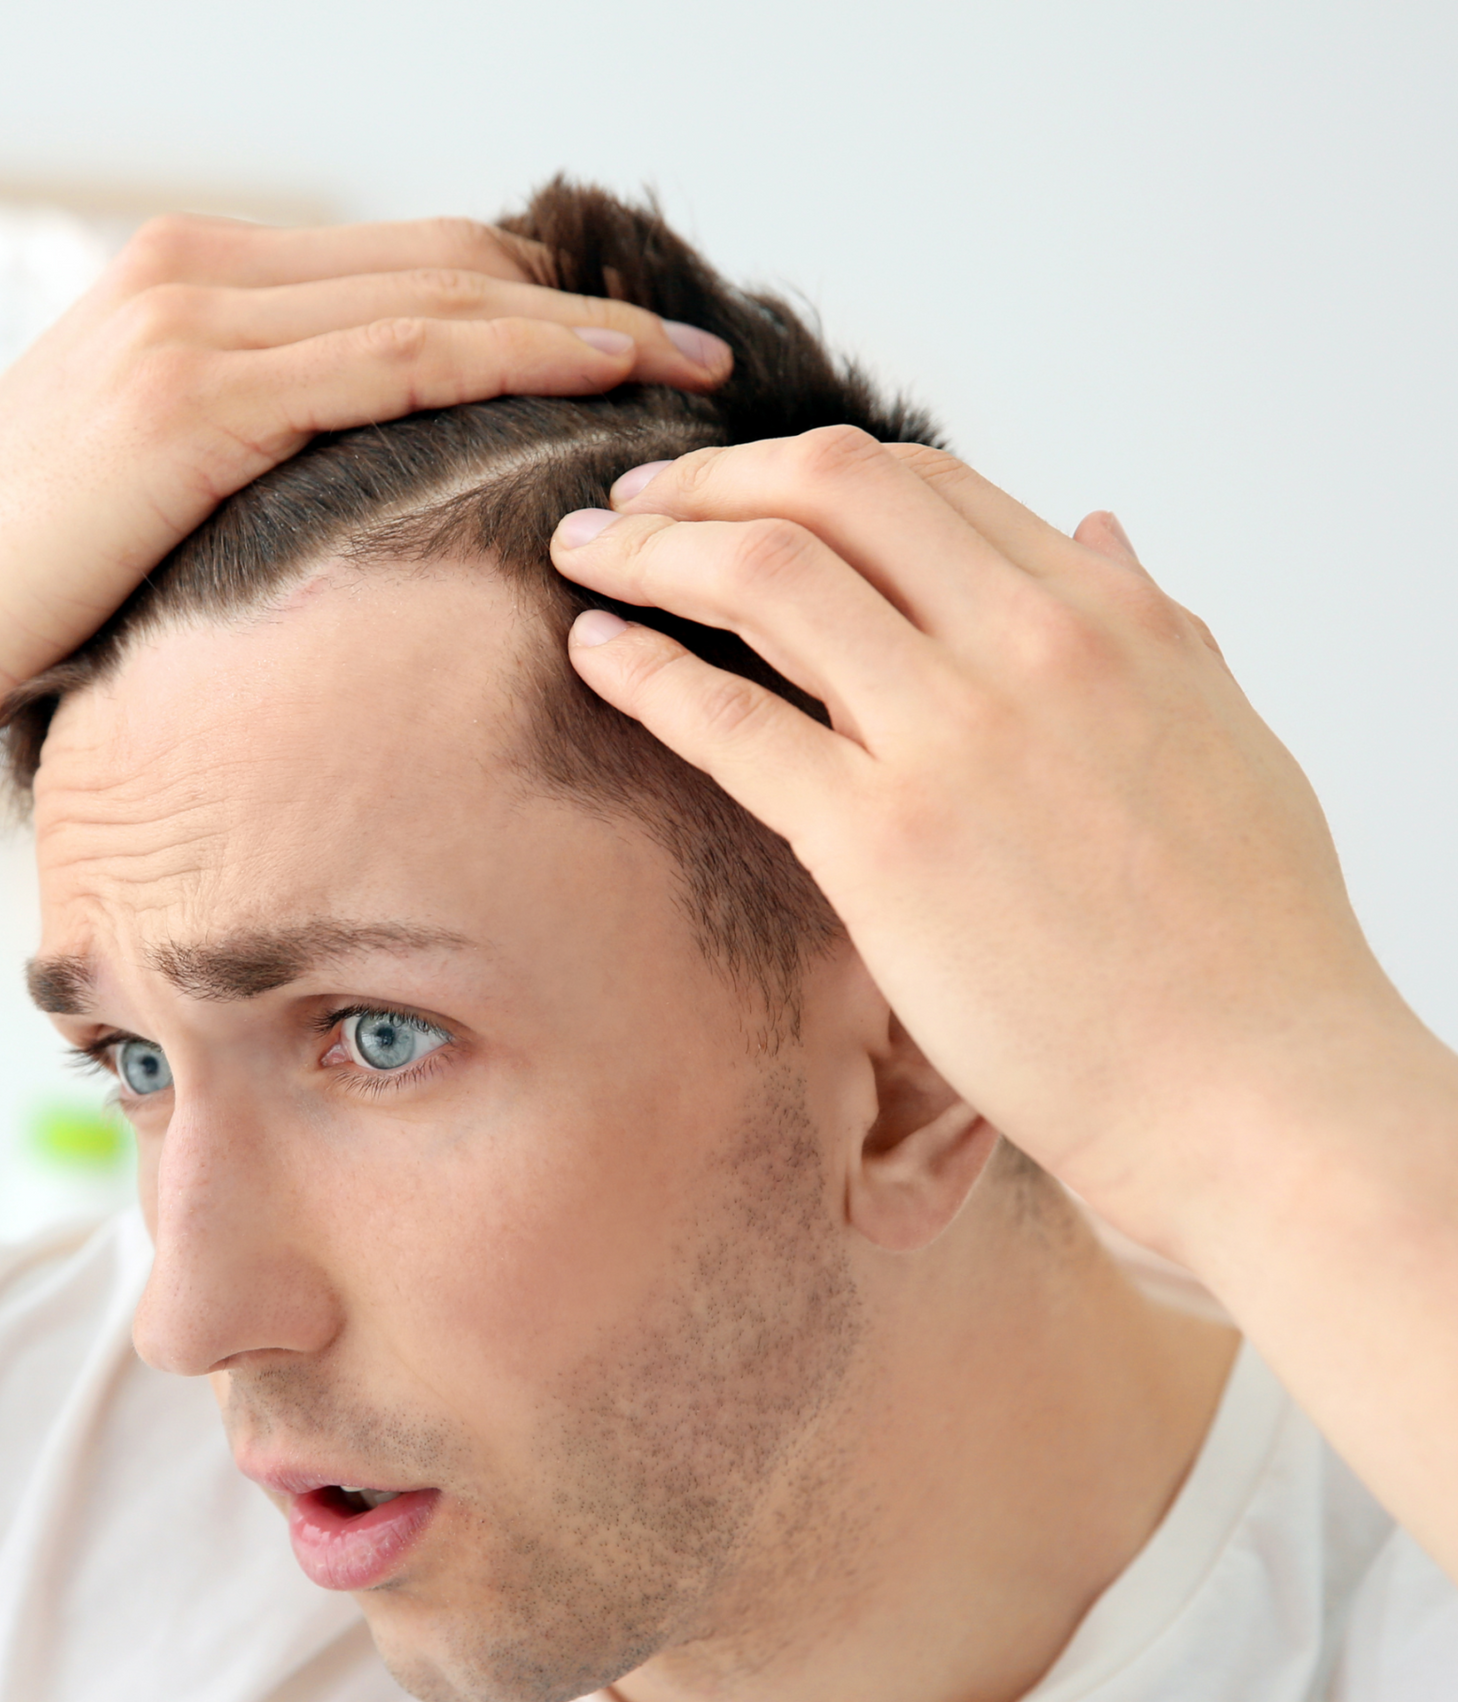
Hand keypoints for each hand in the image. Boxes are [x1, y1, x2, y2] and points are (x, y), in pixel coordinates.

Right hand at [0, 212, 729, 759]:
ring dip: (578, 332)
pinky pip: (393, 364)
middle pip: (444, 265)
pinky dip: (507, 369)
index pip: (407, 272)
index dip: (530, 302)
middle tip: (698, 356)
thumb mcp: (162, 503)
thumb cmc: (27, 594)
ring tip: (686, 373)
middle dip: (584, 307)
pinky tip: (595, 392)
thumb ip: (262, 466)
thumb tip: (374, 509)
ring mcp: (193, 322)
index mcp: (195, 288)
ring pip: (438, 303)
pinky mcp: (193, 395)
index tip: (634, 352)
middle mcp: (200, 276)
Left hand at [548, 430, 1414, 1262]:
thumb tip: (1096, 528)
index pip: (927, 486)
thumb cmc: (1245, 943)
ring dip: (654, 546)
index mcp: (1111, 617)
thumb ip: (1149, 622)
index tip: (735, 494)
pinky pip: (732, 721)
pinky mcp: (886, 844)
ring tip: (583, 551)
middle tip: (630, 499)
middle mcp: (1032, 645)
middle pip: (832, 490)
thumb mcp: (1222, 737)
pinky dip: (645, 669)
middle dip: (709, 479)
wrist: (1254, 1092)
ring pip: (768, 574)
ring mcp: (955, 737)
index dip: (804, 474)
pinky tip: (595, 651)